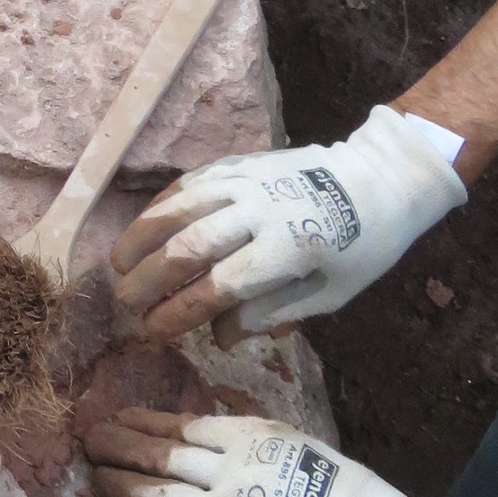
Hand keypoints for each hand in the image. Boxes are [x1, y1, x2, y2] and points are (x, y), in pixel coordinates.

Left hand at [85, 406, 463, 496]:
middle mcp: (231, 468)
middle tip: (87, 441)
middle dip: (118, 446)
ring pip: (157, 493)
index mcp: (253, 436)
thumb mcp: (303, 452)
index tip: (116, 416)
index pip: (183, 426)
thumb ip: (259, 450)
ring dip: (119, 484)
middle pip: (160, 455)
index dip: (144, 422)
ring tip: (93, 476)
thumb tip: (224, 450)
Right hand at [109, 105, 465, 339]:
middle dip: (150, 278)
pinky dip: (160, 205)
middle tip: (125, 302)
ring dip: (142, 236)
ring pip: (179, 207)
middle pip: (190, 246)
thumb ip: (273, 313)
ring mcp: (246, 180)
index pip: (221, 286)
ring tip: (117, 263)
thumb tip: (219, 335)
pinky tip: (143, 225)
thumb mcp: (331, 294)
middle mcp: (261, 211)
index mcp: (290, 249)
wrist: (381, 177)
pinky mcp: (239, 161)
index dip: (180, 311)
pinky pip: (189, 182)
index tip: (155, 331)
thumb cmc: (361, 246)